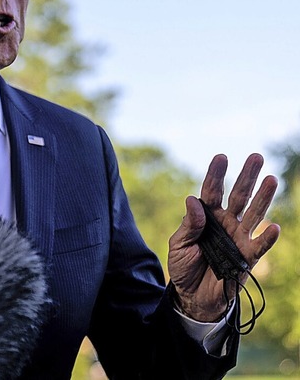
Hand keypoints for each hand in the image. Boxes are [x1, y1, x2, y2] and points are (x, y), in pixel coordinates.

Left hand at [168, 153, 279, 321]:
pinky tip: (274, 227)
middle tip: (256, 157)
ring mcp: (238, 238)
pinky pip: (260, 246)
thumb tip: (193, 200)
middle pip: (238, 195)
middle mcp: (226, 222)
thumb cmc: (183, 266)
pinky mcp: (247, 258)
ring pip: (253, 214)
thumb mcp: (179, 244)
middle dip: (247, 177)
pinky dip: (267, 238)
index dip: (216, 175)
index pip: (212, 191)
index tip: (221, 157)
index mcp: (206, 216)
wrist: (192, 296)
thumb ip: (189, 224)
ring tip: (272, 179)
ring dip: (263, 198)